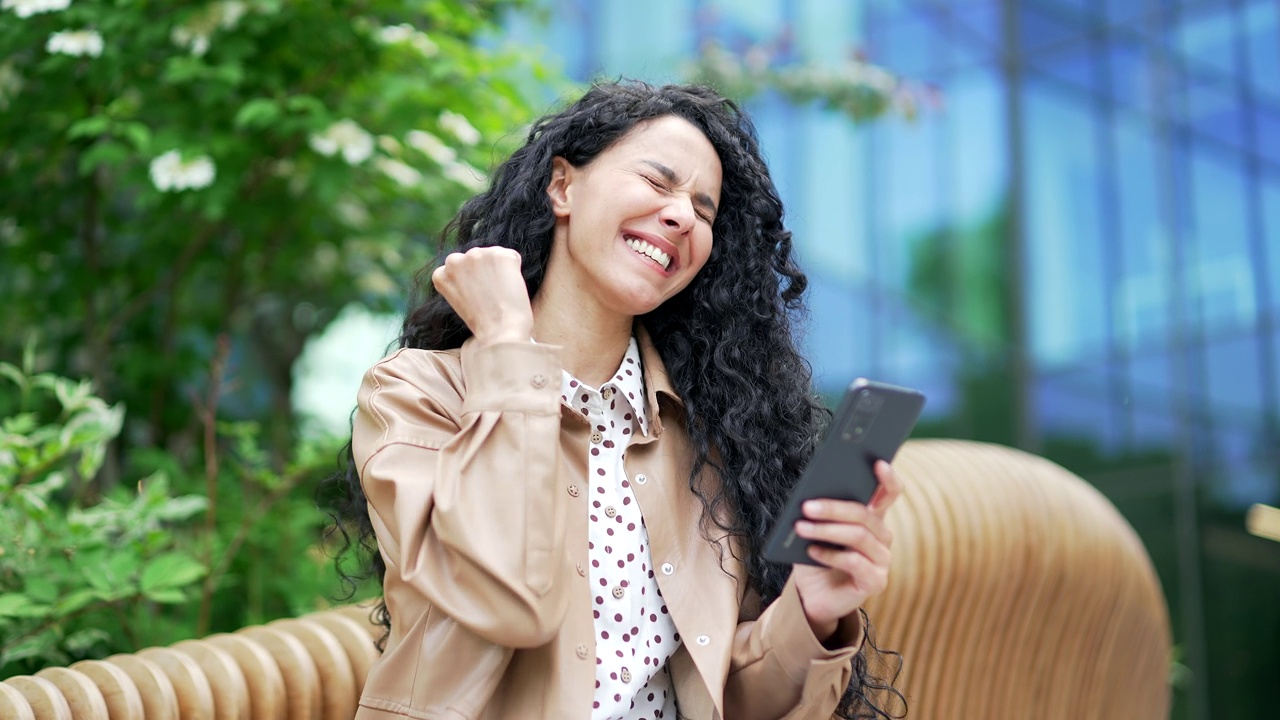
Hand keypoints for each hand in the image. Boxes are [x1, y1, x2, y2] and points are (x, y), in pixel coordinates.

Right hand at [431, 247, 533, 346]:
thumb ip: (462, 282)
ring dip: (499, 270)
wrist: (500, 332)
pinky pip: (512, 257)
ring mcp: (476, 255)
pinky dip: (515, 270)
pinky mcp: (498, 254)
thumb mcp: (461, 302)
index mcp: (440, 274)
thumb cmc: (484, 325)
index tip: (477, 297)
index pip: (458, 268)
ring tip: (500, 294)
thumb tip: (479, 270)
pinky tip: (510, 288)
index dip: (472, 282)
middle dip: (485, 271)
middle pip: (475, 258)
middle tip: (491, 296)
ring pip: (493, 256)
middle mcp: (454, 260)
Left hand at [790, 460, 901, 641]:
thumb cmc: (815, 556)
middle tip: (807, 506)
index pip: (890, 493)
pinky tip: (811, 551)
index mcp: (872, 519)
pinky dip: (830, 554)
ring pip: (859, 536)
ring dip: (826, 530)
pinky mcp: (876, 582)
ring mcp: (882, 560)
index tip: (877, 462)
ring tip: (801, 527)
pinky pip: (855, 562)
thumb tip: (811, 493)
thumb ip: (820, 512)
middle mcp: (883, 537)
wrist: (812, 595)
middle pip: (865, 515)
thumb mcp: (815, 529)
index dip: (888, 478)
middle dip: (834, 508)